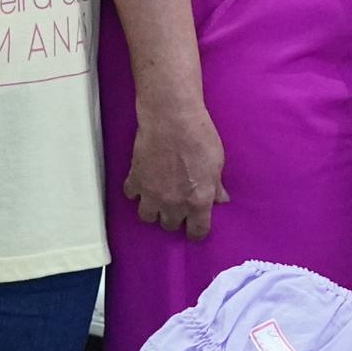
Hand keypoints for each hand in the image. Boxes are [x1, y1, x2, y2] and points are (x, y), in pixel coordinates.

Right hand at [123, 98, 227, 241]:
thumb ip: (216, 186)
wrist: (171, 118)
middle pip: (169, 225)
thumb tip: (220, 199)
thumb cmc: (199, 137)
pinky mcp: (135, 179)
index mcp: (198, 201)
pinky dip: (136, 191)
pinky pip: (131, 195)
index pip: (197, 231)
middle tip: (177, 206)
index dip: (196, 232)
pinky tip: (142, 182)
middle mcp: (174, 203)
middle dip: (174, 218)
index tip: (195, 227)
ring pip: (147, 217)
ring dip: (153, 210)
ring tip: (157, 199)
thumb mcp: (217, 163)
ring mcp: (151, 194)